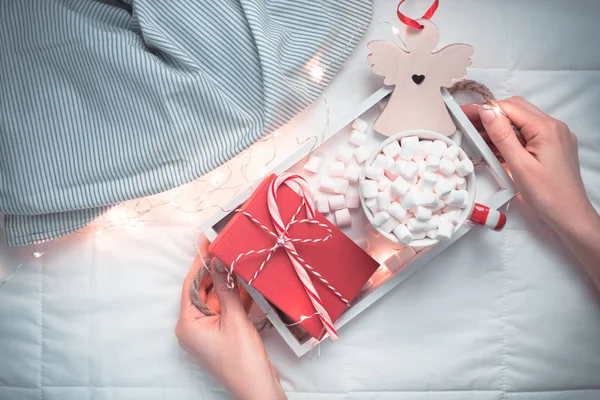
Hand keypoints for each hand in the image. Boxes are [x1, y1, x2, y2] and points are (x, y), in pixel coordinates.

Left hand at [176, 239, 285, 399]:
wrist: (258, 388)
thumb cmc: (242, 362)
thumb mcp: (234, 320)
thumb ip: (226, 289)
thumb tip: (218, 262)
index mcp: (187, 324)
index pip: (191, 285)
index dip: (200, 262)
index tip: (208, 242)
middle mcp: (194, 327)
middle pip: (204, 289)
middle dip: (216, 269)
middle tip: (226, 246)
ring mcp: (208, 330)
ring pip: (218, 297)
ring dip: (228, 281)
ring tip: (238, 258)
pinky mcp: (223, 333)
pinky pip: (227, 308)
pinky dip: (235, 295)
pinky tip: (245, 279)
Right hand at [462, 97, 599, 289]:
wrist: (570, 216)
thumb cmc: (546, 195)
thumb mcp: (519, 165)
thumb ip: (503, 136)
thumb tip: (488, 111)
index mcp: (546, 128)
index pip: (510, 107)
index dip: (484, 108)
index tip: (462, 113)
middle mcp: (554, 127)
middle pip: (516, 110)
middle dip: (490, 115)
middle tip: (466, 124)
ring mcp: (555, 136)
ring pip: (521, 122)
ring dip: (499, 127)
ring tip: (476, 137)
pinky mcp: (553, 146)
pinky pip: (528, 134)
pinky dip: (510, 138)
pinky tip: (494, 147)